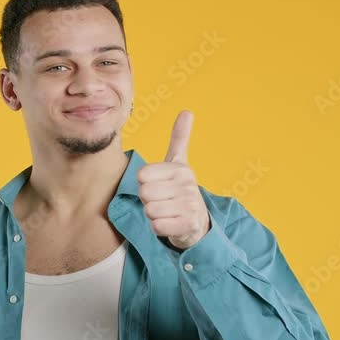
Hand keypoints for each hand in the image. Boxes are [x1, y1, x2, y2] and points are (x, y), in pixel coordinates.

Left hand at [137, 110, 210, 249]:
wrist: (197, 221)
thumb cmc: (180, 189)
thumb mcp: (180, 162)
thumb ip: (180, 138)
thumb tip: (187, 111)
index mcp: (181, 169)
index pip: (142, 176)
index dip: (145, 183)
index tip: (158, 185)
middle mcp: (188, 186)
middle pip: (144, 194)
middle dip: (148, 200)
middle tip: (163, 200)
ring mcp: (190, 206)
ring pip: (150, 211)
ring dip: (153, 215)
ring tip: (166, 212)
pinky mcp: (188, 226)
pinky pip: (157, 227)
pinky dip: (159, 228)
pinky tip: (170, 223)